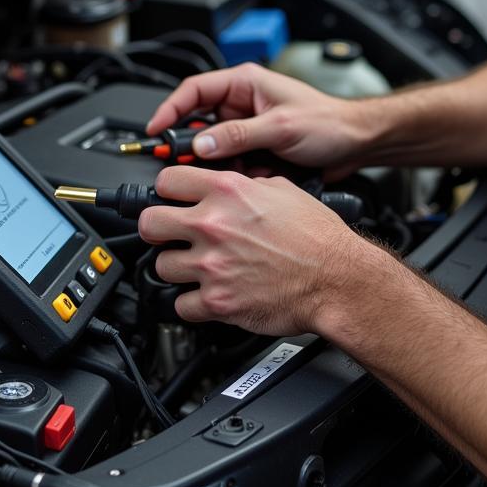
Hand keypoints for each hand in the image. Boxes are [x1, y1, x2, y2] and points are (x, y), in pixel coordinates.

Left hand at [138, 164, 357, 334]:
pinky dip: (192, 303)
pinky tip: (208, 294)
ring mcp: (212, 265)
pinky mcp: (217, 301)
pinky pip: (181, 305)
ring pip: (161, 266)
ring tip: (197, 267)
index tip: (169, 199)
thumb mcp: (283, 188)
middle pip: (149, 223)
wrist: (337, 278)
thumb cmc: (318, 236)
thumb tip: (230, 185)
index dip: (166, 191)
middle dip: (158, 229)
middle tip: (169, 234)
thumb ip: (246, 184)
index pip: (166, 181)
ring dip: (177, 268)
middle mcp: (214, 225)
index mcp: (227, 191)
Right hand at [147, 62, 370, 178]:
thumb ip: (239, 135)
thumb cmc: (329, 123)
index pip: (194, 90)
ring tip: (229, 174)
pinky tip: (252, 179)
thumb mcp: (281, 127)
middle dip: (192, 145)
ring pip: (215, 147)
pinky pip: (233, 163)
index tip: (156, 130)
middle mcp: (244, 103)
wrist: (358, 144)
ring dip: (219, 164)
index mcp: (246, 83)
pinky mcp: (257, 149)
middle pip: (199, 121)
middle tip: (180, 164)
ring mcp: (249, 128)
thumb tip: (201, 144)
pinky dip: (237, 174)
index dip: (171, 109)